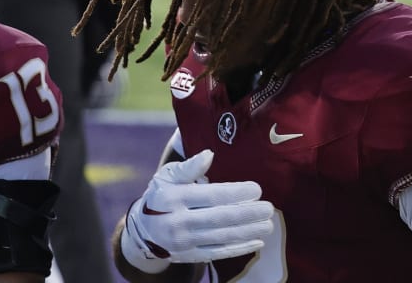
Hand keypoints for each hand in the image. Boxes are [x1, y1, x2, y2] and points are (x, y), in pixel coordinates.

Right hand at [120, 150, 274, 272]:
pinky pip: (217, 253)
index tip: (257, 189)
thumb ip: (189, 167)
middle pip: (218, 218)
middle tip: (269, 208)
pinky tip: (257, 241)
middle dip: (246, 214)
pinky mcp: (189, 255)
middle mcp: (177, 222)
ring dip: (248, 231)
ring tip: (269, 224)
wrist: (143, 229)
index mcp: (173, 198)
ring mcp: (183, 242)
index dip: (235, 193)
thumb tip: (209, 154)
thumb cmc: (161, 195)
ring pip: (221, 237)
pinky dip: (238, 248)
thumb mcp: (167, 176)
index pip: (210, 196)